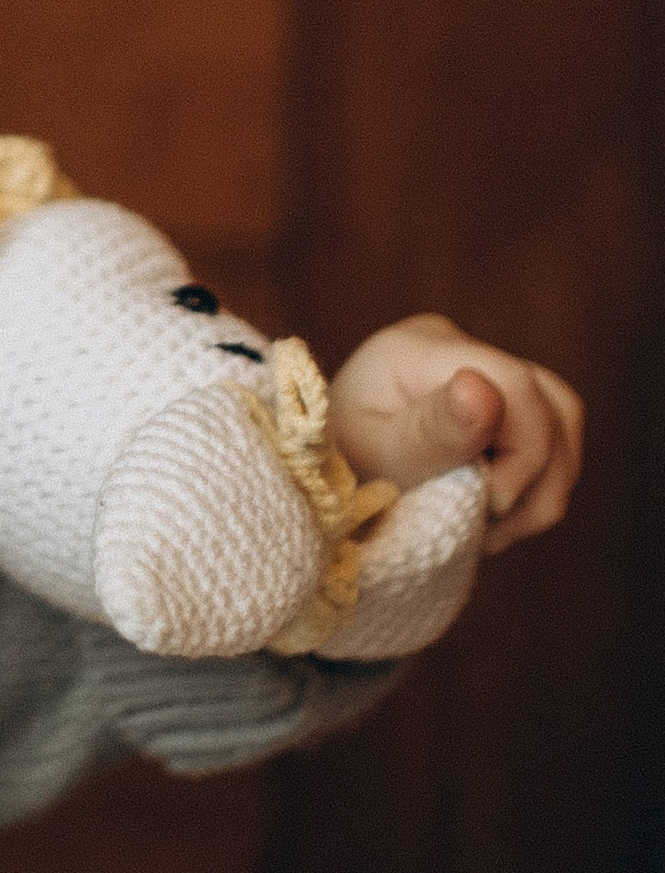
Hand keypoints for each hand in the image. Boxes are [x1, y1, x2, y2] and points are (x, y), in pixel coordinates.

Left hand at [328, 313, 582, 551]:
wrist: (311, 481)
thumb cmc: (332, 471)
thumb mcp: (374, 458)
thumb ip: (430, 431)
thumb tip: (483, 390)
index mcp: (418, 348)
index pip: (515, 384)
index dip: (523, 454)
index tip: (487, 505)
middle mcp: (455, 347)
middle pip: (550, 406)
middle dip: (531, 480)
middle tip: (483, 525)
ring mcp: (479, 373)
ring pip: (561, 426)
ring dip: (539, 490)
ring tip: (485, 525)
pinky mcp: (495, 406)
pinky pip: (551, 443)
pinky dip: (534, 488)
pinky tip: (492, 514)